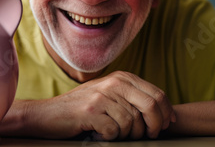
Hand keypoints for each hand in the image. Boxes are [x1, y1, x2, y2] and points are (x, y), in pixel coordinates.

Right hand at [5, 71, 175, 139]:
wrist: (48, 114)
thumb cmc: (82, 108)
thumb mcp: (109, 95)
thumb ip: (133, 97)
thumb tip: (164, 112)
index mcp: (121, 77)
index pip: (157, 94)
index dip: (166, 113)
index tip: (166, 126)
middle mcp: (113, 83)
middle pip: (150, 106)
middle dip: (155, 126)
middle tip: (149, 136)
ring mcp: (101, 96)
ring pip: (132, 122)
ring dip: (127, 135)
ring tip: (115, 134)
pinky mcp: (90, 112)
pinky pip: (115, 131)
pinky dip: (111, 138)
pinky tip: (101, 134)